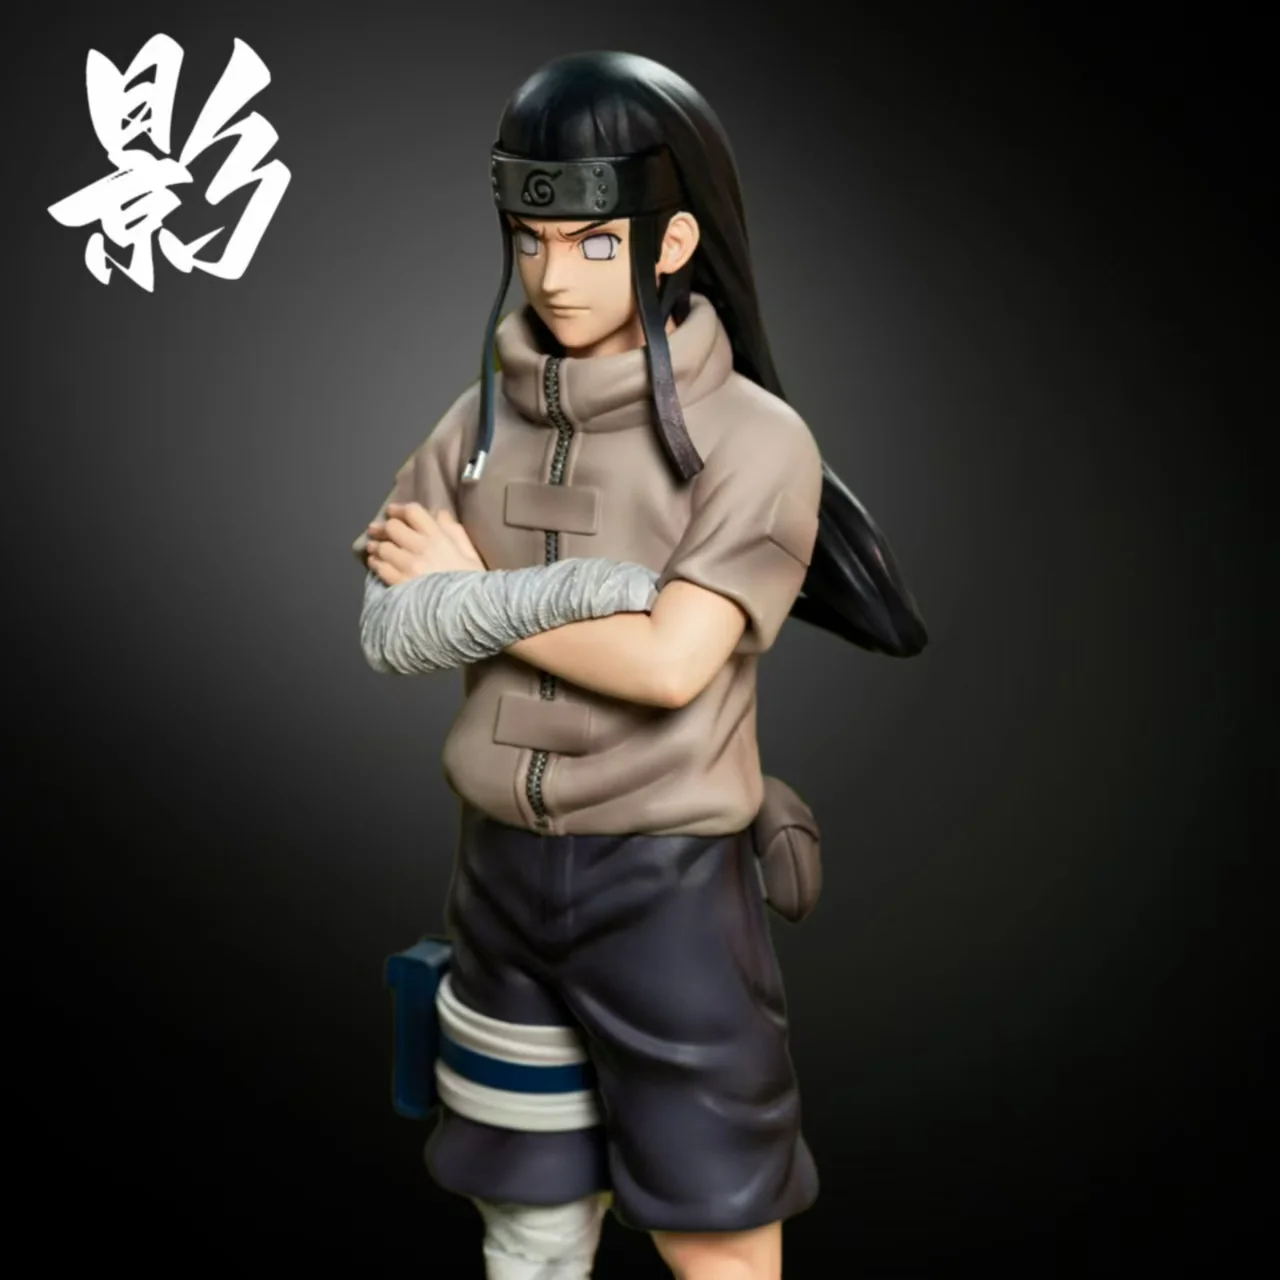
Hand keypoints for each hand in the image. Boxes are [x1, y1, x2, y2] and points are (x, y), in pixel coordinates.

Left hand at [366, 503, 485, 584]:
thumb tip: (439, 514)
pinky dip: (375, 564)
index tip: (392, 511)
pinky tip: (376, 564)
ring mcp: (408, 566)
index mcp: (439, 538)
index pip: (413, 512)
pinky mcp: (399, 583)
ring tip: (375, 548)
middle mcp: (421, 548)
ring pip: (383, 547)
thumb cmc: (472, 586)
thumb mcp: (472, 556)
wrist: (466, 614)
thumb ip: (455, 532)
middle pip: (393, 527)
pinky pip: (380, 568)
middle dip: (385, 527)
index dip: (399, 509)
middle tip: (379, 530)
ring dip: (377, 546)